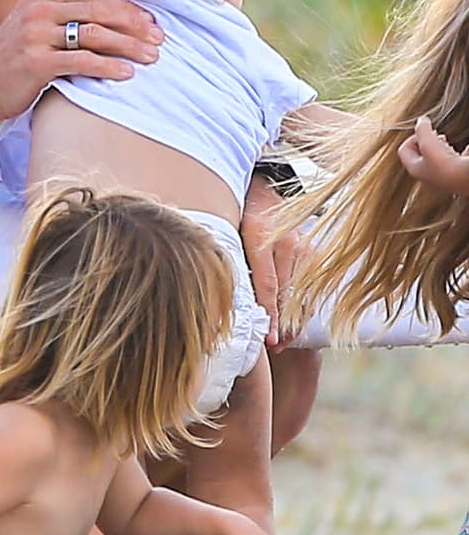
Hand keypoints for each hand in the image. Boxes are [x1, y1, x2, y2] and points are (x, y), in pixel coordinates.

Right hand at [0, 0, 162, 119]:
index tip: (151, 20)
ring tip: (151, 56)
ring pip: (94, 35)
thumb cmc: (13, 51)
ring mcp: (36, 36)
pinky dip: (107, 67)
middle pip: (98, 11)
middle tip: (159, 38)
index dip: (127, 6)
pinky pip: (81, 62)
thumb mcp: (34, 13)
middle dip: (134, 24)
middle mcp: (39, 9)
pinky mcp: (36, 63)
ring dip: (128, 46)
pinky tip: (126, 73)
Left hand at [240, 174, 299, 348]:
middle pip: (288, 293)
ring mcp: (303, 246)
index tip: (269, 339)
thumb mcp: (226, 233)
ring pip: (302, 291)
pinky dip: (303, 306)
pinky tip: (293, 322)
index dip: (269, 315)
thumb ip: (227, 262)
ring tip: (282, 341)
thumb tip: (221, 297)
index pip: (267, 286)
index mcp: (260, 237)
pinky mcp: (312, 249)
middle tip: (274, 347)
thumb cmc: (236, 214)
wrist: (262, 187)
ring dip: (294, 319)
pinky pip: (310, 284)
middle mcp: (287, 242)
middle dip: (282, 324)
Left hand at [398, 116, 468, 195]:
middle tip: (435, 136)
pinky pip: (452, 159)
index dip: (412, 137)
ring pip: (435, 156)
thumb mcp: (428, 143)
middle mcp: (427, 174)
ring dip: (438, 145)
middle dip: (426, 140)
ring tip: (444, 140)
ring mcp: (441, 174)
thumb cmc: (447, 166)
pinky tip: (460, 149)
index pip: (404, 150)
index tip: (425, 132)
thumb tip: (421, 120)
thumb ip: (422, 130)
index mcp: (415, 169)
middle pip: (420, 153)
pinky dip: (453, 151)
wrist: (467, 178)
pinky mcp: (455, 173)